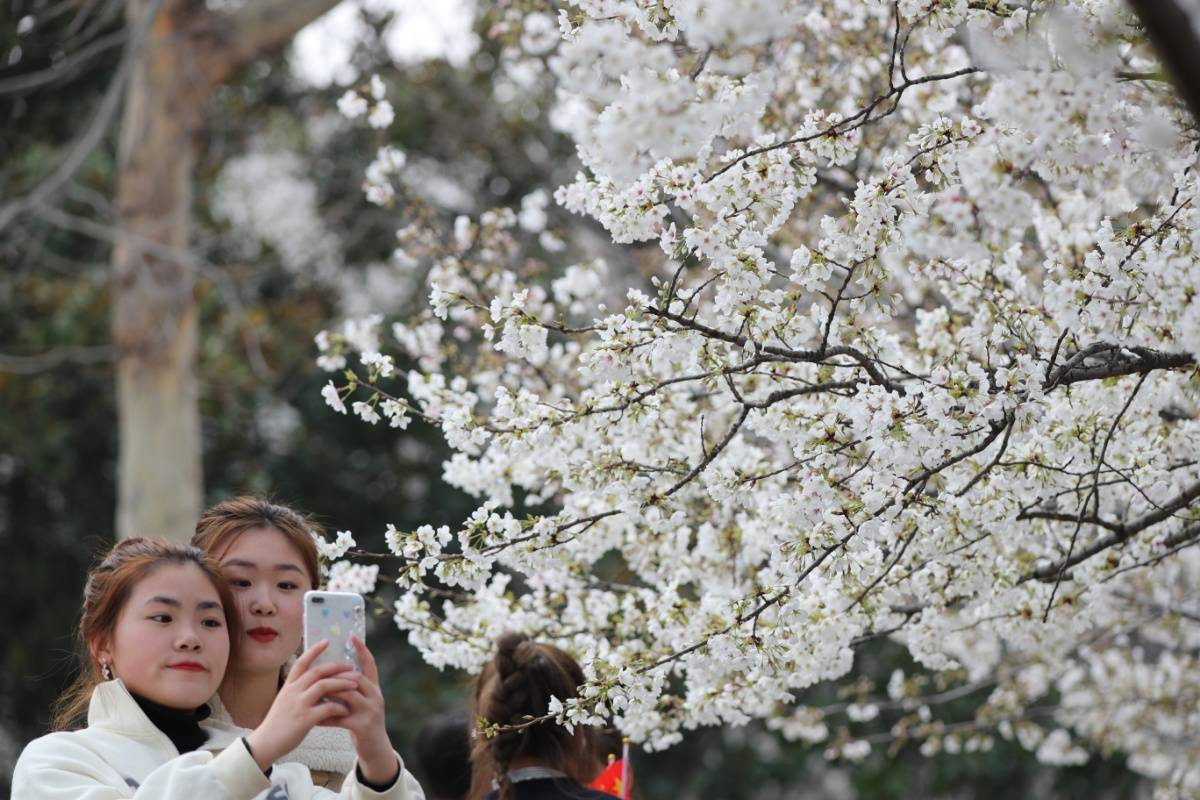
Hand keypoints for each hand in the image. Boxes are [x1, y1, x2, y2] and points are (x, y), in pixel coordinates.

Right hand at [244, 641, 357, 770]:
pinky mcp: (305, 719)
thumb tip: (313, 684)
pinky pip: (327, 708)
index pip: (302, 662)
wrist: (265, 743)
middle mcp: (293, 691)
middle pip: (318, 671)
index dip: (314, 651)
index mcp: (289, 686)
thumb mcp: (284, 701)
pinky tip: (346, 709)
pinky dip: (339, 707)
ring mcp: (299, 704)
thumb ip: (297, 691)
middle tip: (351, 666)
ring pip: (324, 686)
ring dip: (342, 683)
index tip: (326, 641)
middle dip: (337, 667)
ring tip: (355, 684)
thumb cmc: (277, 724)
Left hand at [327, 636, 398, 785]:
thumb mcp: (361, 704)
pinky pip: (340, 717)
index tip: (351, 635)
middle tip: (318, 672)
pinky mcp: (362, 726)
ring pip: (347, 694)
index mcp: (374, 688)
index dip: (362, 649)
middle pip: (356, 677)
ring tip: (313, 693)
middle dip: (336, 674)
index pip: (370, 664)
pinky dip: (325, 716)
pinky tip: (314, 718)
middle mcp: (376, 696)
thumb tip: (329, 675)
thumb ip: (350, 690)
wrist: (375, 749)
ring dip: (329, 693)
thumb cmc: (363, 723)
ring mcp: (371, 711)